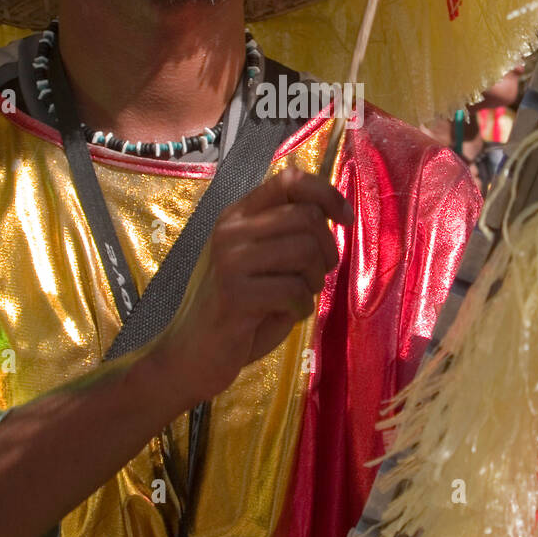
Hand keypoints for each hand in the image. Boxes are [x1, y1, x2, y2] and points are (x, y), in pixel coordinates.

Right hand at [150, 166, 352, 405]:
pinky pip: (294, 290)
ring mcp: (230, 259)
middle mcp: (231, 229)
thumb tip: (332, 213)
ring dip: (314, 281)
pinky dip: (303, 308)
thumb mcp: (261, 262)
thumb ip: (287, 234)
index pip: (289, 180)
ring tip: (298, 298)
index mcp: (238, 215)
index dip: (327, 194)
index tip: (345, 219)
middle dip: (327, 250)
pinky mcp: (234, 293)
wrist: (192, 356)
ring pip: (305, 251)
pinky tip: (288, 315)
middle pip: (307, 217)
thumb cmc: (237, 310)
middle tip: (317, 276)